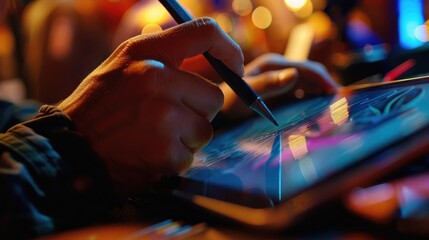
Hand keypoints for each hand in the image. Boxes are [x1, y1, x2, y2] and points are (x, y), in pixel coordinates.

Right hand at [57, 18, 243, 196]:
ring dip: (187, 137)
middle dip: (198, 111)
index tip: (235, 67)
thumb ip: (168, 59)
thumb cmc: (100, 106)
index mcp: (147, 53)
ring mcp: (163, 118)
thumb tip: (217, 61)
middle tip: (170, 118)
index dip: (229, 50)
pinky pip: (192, 155)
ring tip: (155, 136)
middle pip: (215, 96)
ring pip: (206, 129)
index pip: (206, 33)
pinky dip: (175, 158)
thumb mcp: (126, 66)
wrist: (68, 149)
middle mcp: (157, 80)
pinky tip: (149, 154)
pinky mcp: (165, 153)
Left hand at [221, 53, 338, 119]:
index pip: (306, 68)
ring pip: (309, 87)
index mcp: (274, 65)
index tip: (336, 94)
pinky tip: (317, 116)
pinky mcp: (281, 93)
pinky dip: (311, 104)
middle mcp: (280, 70)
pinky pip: (301, 96)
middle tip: (338, 107)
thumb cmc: (229, 101)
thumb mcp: (246, 93)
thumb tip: (294, 74)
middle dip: (325, 89)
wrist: (219, 110)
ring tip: (330, 113)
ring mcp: (281, 81)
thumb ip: (268, 84)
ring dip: (320, 97)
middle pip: (311, 77)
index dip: (323, 79)